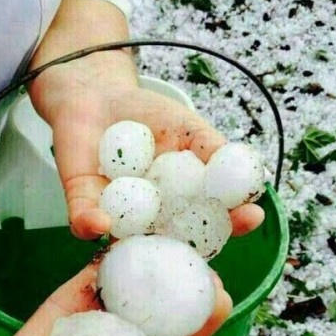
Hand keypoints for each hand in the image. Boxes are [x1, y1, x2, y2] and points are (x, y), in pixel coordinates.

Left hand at [27, 0, 263, 239]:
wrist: (96, 93)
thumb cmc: (147, 114)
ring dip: (140, 242)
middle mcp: (153, 215)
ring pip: (130, 237)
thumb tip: (248, 175)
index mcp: (182, 200)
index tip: (252, 214)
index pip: (212, 216)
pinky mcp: (82, 205)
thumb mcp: (188, 128)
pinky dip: (90, 223)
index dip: (234, 219)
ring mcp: (119, 213)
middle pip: (176, 236)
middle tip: (216, 238)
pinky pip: (85, 219)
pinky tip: (100, 222)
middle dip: (196, 241)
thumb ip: (213, 150)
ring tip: (156, 238)